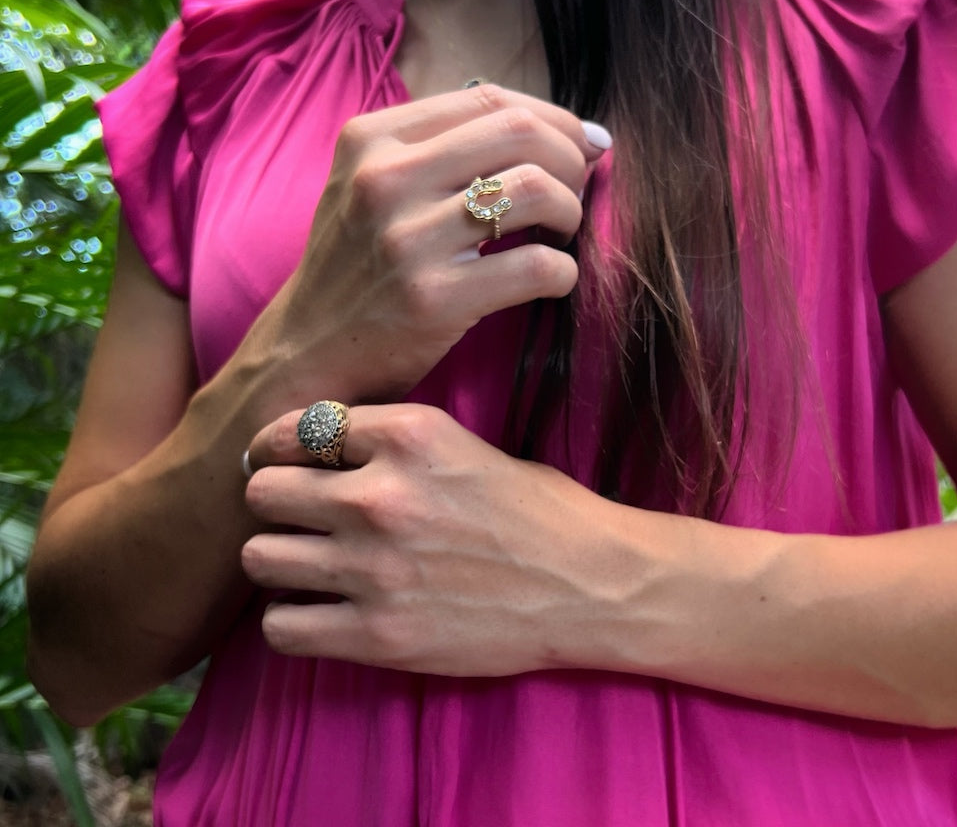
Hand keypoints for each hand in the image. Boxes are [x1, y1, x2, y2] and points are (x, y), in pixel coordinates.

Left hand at [241, 403, 633, 674]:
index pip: (295, 429)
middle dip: (275, 502)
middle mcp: (380, 496)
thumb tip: (315, 449)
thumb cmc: (534, 509)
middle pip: (262, 490)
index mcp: (408, 435)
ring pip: (259, 557)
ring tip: (308, 566)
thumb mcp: (460, 446)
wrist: (588, 583)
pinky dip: (292, 620)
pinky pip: (281, 627)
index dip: (278, 447)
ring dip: (278, 560)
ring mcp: (375, 568)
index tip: (280, 462)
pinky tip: (321, 612)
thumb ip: (388, 443)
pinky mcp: (378, 635)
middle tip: (297, 518)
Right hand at [268, 85, 610, 403]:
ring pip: (536, 190)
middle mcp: (383, 179)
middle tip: (576, 191)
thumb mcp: (371, 184)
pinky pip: (536, 265)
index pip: (489, 100)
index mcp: (371, 139)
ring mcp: (406, 240)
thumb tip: (563, 130)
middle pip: (521, 133)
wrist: (308, 351)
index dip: (552, 118)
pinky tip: (552, 279)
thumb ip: (443, 148)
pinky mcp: (432, 299)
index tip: (581, 144)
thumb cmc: (359, 264)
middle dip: (570, 160)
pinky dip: (563, 272)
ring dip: (571, 211)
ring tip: (561, 233)